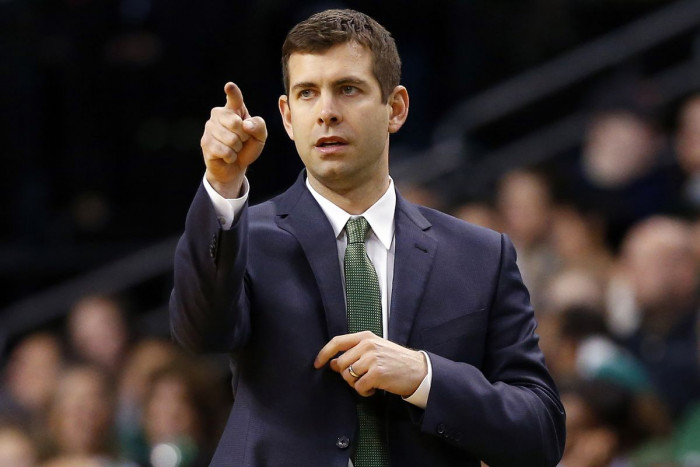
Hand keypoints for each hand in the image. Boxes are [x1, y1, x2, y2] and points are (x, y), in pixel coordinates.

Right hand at [201, 82, 266, 197]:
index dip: (233, 92)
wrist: (234, 166)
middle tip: (241, 140)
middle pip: (236, 123)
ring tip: (233, 148)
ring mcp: (210, 128)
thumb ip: (259, 126)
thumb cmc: (247, 147)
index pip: (234, 98)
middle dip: (244, 137)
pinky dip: (231, 157)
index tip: (229, 86)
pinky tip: (227, 156)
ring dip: (237, 149)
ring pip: (231, 140)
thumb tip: (245, 125)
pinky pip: (225, 151)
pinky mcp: (205, 142)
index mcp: (234, 109)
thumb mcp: (260, 137)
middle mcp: (219, 114)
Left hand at [314, 331, 427, 397]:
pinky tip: (376, 388)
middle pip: (341, 364)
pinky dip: (365, 392)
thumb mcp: (375, 349)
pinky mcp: (377, 373)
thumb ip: (354, 353)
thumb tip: (333, 363)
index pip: (337, 342)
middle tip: (361, 378)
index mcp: (365, 336)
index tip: (317, 364)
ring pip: (348, 377)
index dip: (324, 353)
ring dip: (357, 384)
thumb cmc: (395, 360)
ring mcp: (372, 359)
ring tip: (370, 382)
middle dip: (347, 376)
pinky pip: (359, 387)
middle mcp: (367, 345)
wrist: (418, 370)